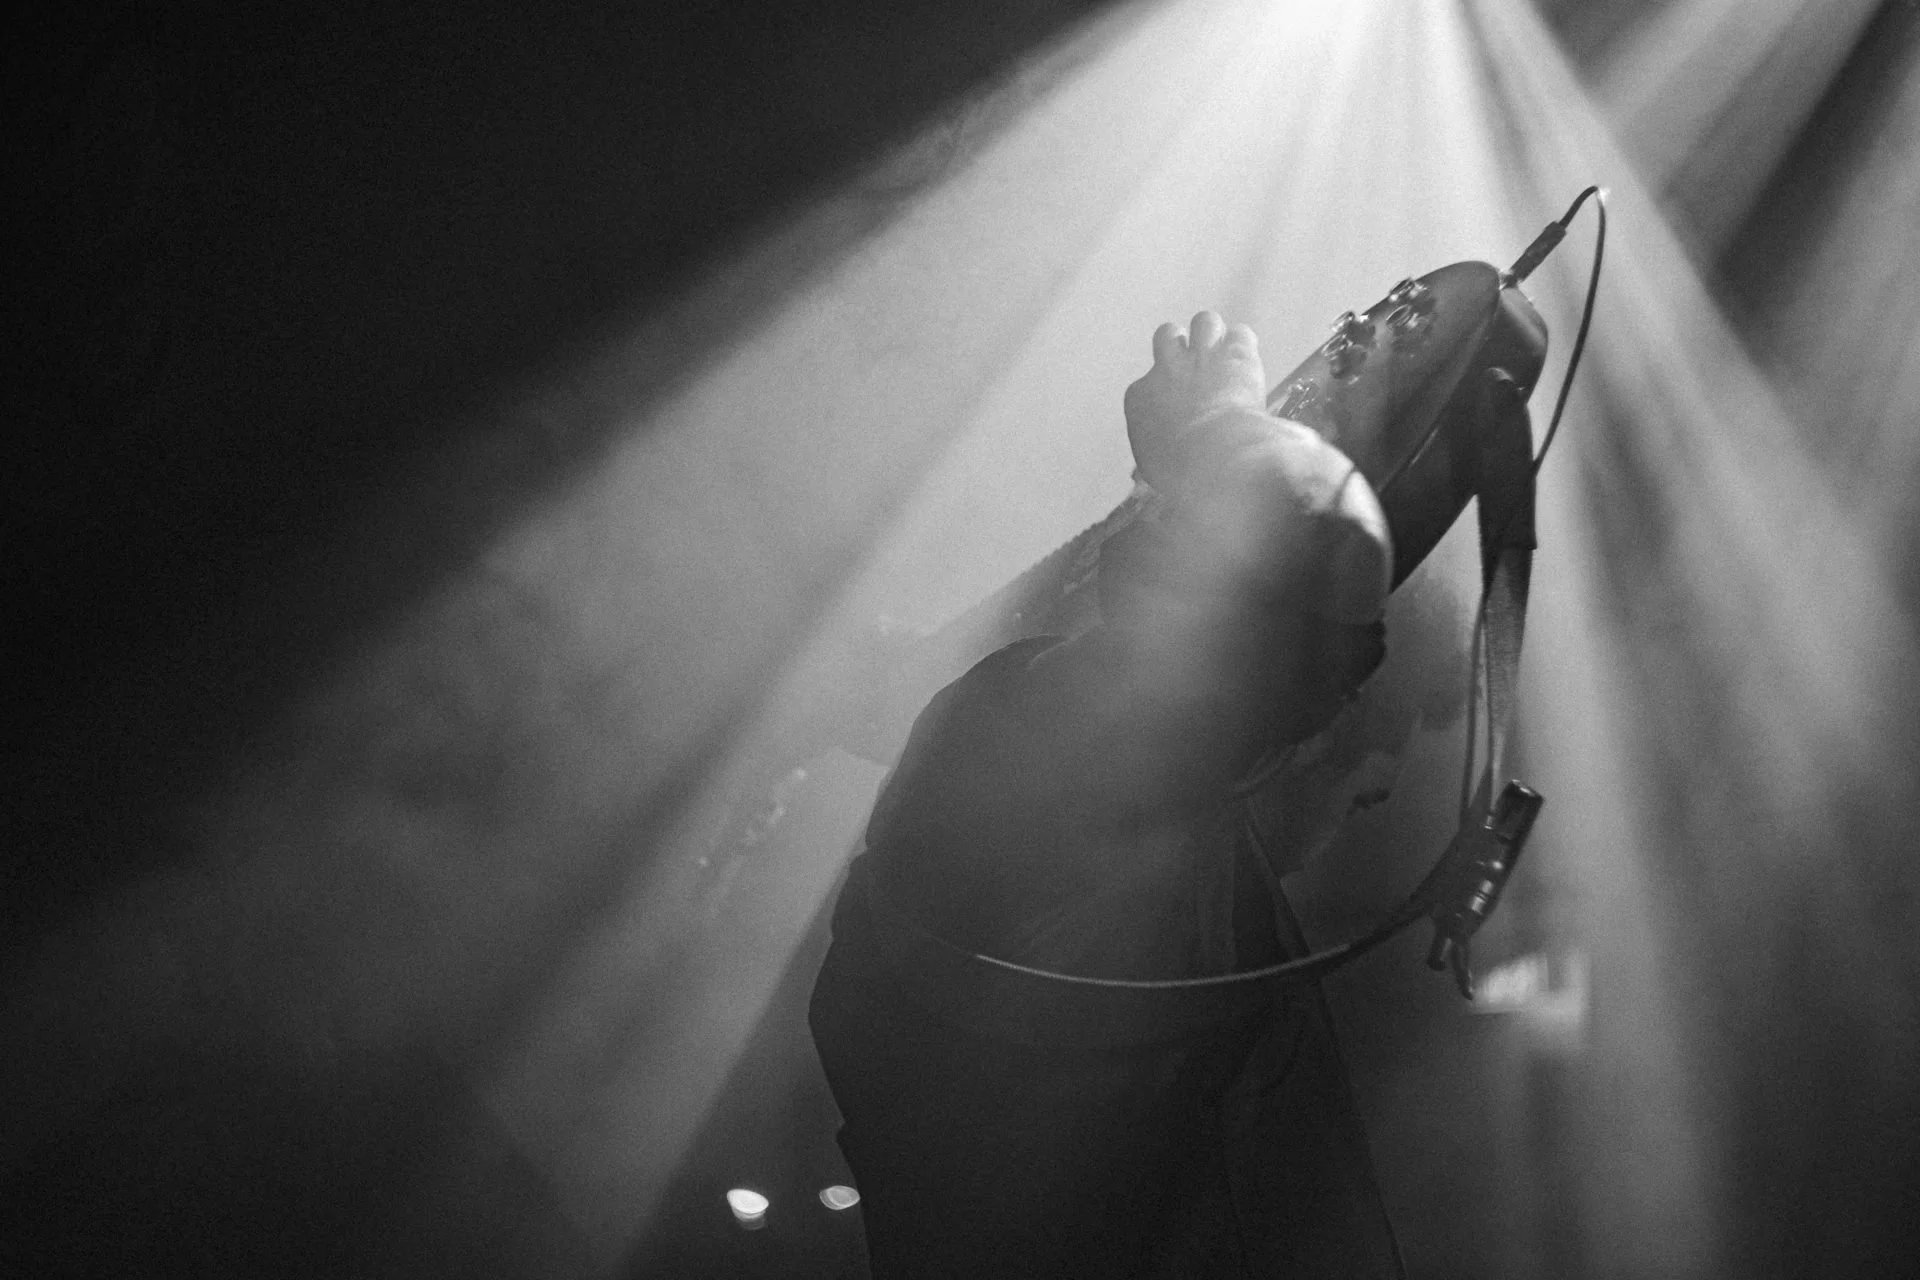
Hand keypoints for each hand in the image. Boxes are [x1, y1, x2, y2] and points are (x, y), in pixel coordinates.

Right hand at [1124, 310, 1265, 492]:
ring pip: (1204, 321)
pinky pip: (1241, 333)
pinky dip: (1244, 346)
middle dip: (1179, 346)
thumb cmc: (1179, 470)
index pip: (1144, 386)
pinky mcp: (1236, 353)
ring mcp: (1202, 356)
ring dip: (1213, 336)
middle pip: (1167, 335)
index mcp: (1140, 396)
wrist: (1213, 455)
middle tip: (1194, 366)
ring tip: (1223, 355)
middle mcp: (1166, 367)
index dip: (1162, 394)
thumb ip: (1154, 453)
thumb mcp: (1154, 467)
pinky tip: (1247, 363)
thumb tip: (1153, 463)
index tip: (1174, 410)